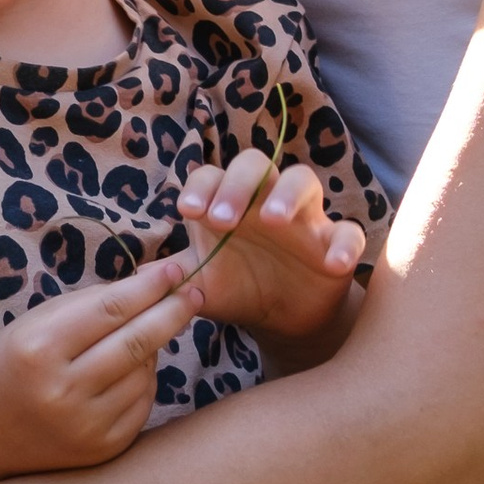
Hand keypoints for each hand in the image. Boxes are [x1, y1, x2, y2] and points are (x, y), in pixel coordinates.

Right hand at [0, 253, 206, 483]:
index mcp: (40, 349)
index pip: (111, 309)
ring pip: (146, 373)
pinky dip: (144, 380)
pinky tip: (131, 370)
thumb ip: (91, 304)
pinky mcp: (101, 448)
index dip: (148, 287)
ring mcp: (85, 426)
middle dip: (173, 311)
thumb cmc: (11, 364)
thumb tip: (151, 284)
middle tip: (194, 292)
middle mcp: (63, 391)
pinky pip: (142, 403)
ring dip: (155, 348)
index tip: (173, 269)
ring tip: (143, 335)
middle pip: (139, 342)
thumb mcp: (36, 323)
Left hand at [175, 149, 371, 339]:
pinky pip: (349, 232)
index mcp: (227, 204)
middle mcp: (263, 200)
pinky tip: (333, 263)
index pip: (211, 176)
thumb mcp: (202, 285)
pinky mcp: (335, 243)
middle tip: (223, 218)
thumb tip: (135, 279)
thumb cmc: (236, 287)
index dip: (200, 188)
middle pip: (255, 164)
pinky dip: (344, 244)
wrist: (281, 319)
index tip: (187, 212)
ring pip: (303, 180)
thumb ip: (172, 278)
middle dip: (238, 184)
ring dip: (287, 194)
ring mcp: (302, 217)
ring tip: (273, 219)